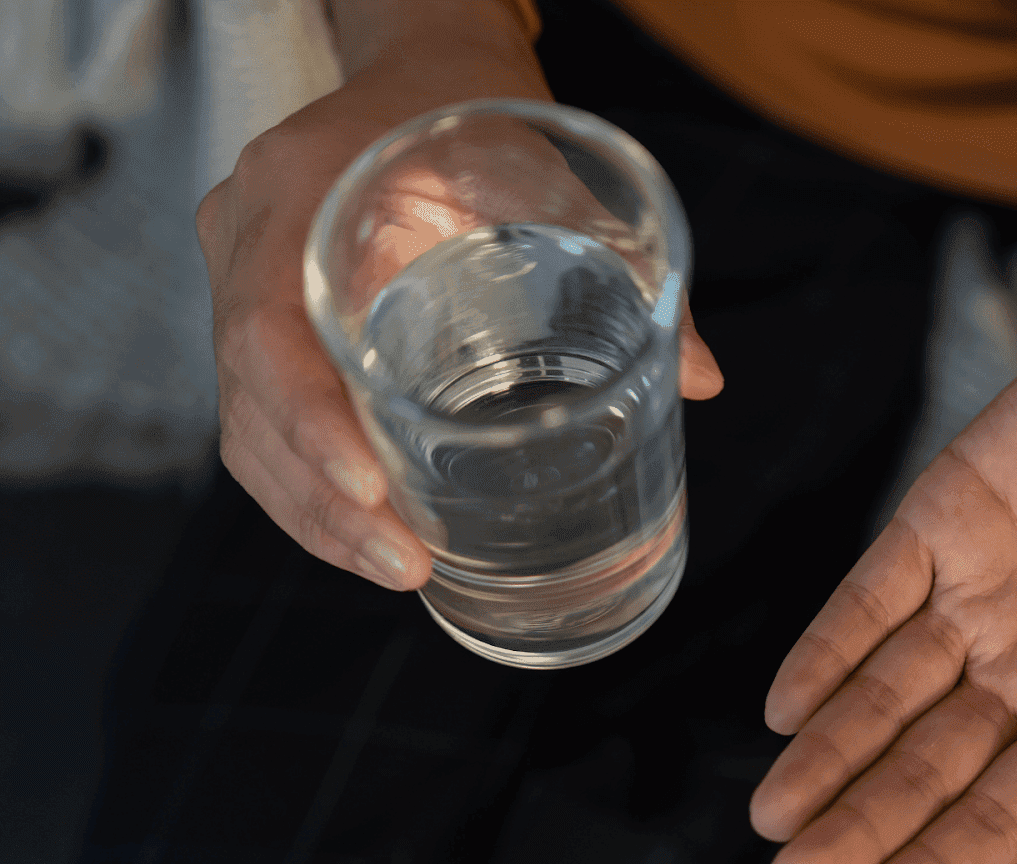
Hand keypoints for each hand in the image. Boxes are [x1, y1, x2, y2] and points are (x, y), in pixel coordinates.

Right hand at [195, 33, 720, 592]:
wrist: (424, 66)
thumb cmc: (479, 111)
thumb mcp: (549, 173)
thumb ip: (622, 267)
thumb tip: (699, 380)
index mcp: (300, 192)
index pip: (268, 329)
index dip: (310, 425)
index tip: (376, 494)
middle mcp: (246, 238)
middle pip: (249, 398)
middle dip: (322, 501)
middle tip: (403, 567)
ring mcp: (241, 277)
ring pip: (247, 423)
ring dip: (312, 511)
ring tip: (395, 569)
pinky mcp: (259, 313)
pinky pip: (260, 413)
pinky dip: (308, 482)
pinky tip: (366, 531)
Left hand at [749, 215, 1016, 863]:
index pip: (1005, 808)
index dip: (939, 861)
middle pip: (928, 763)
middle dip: (861, 821)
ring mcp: (978, 595)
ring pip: (885, 691)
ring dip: (829, 750)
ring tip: (771, 811)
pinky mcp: (942, 522)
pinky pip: (871, 595)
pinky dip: (827, 648)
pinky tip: (785, 705)